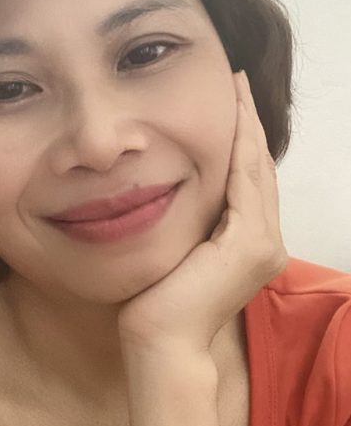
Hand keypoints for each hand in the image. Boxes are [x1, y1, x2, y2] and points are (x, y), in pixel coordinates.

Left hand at [117, 70, 288, 356]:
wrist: (161, 342)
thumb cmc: (158, 303)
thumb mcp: (180, 252)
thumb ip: (191, 225)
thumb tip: (171, 190)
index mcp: (251, 245)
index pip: (249, 181)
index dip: (242, 140)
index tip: (230, 102)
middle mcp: (266, 242)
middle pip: (259, 169)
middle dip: (248, 124)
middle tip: (237, 83)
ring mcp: (263, 244)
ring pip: (257, 169)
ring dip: (246, 126)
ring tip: (236, 88)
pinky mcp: (249, 244)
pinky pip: (246, 183)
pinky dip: (240, 147)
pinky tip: (233, 117)